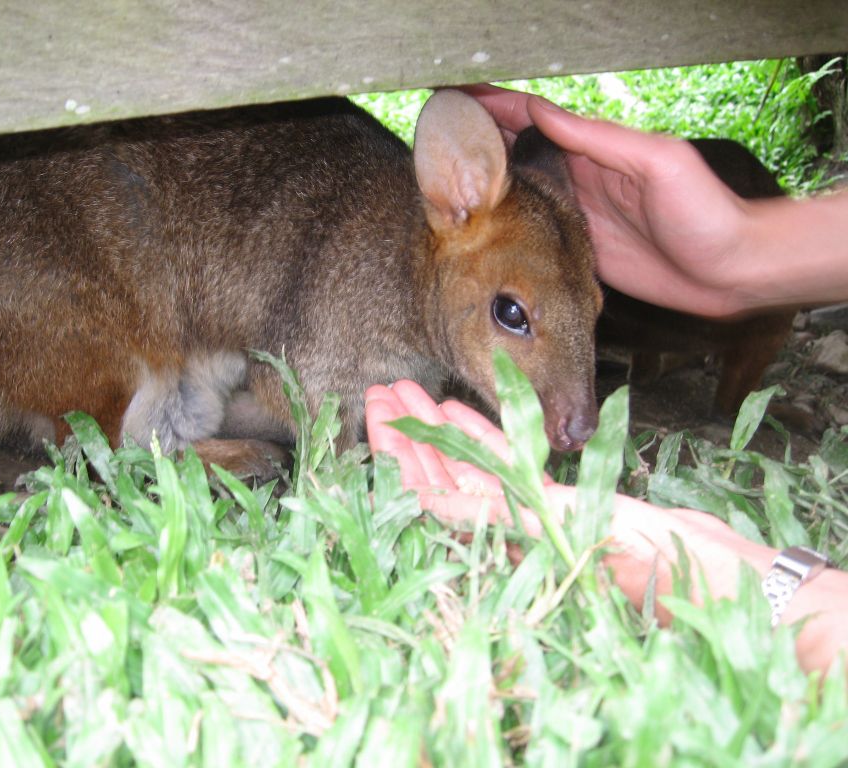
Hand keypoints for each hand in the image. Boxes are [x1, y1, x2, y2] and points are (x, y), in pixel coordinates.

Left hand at [364, 379, 771, 621]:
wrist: (717, 577)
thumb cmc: (650, 561)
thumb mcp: (573, 530)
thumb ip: (504, 513)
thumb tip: (430, 499)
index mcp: (500, 539)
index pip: (426, 491)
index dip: (396, 450)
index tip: (378, 408)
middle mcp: (504, 527)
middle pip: (435, 473)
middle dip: (404, 432)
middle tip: (381, 389)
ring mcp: (528, 513)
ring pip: (464, 465)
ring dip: (434, 428)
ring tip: (407, 388)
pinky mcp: (558, 500)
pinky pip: (506, 464)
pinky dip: (480, 435)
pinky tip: (456, 408)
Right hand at [457, 85, 757, 316]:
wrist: (730, 271)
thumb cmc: (705, 212)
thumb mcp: (656, 162)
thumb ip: (599, 139)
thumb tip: (544, 113)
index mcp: (598, 150)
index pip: (536, 119)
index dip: (496, 106)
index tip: (456, 98)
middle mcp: (581, 179)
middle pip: (518, 153)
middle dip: (478, 140)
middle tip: (436, 134)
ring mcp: (577, 216)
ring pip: (518, 194)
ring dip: (483, 184)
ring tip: (442, 176)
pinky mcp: (577, 253)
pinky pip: (532, 235)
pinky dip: (502, 228)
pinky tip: (476, 229)